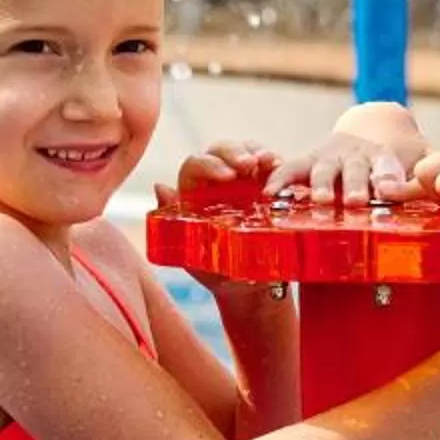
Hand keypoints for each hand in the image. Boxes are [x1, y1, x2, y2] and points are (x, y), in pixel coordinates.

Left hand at [157, 141, 290, 312]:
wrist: (252, 289)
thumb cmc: (217, 273)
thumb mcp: (194, 254)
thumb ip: (174, 223)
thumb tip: (160, 187)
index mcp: (194, 193)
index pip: (195, 166)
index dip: (210, 165)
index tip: (228, 175)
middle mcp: (217, 181)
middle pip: (220, 150)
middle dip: (235, 152)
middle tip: (250, 165)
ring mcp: (244, 180)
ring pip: (246, 150)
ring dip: (256, 152)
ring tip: (269, 162)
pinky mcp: (267, 184)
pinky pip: (269, 164)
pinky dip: (275, 162)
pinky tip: (279, 165)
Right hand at [264, 128, 421, 205]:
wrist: (373, 124)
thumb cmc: (400, 153)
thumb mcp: (419, 158)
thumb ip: (429, 174)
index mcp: (384, 156)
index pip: (387, 165)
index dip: (388, 176)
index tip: (388, 188)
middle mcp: (356, 155)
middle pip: (354, 170)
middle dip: (353, 185)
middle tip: (354, 201)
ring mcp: (330, 156)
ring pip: (323, 170)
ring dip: (320, 185)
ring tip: (319, 200)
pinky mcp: (309, 160)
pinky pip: (292, 169)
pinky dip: (280, 179)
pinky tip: (269, 193)